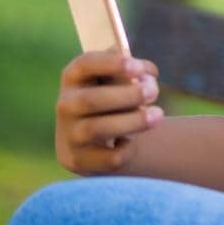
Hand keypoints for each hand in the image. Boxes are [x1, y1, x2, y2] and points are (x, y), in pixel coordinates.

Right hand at [54, 51, 162, 174]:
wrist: (95, 140)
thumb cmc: (114, 98)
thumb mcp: (117, 80)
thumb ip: (132, 74)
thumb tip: (146, 79)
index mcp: (74, 77)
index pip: (85, 64)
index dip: (111, 64)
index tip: (136, 67)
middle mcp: (66, 105)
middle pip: (90, 100)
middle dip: (126, 95)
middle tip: (153, 91)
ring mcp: (69, 135)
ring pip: (97, 129)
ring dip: (132, 121)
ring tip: (158, 115)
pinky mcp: (79, 160)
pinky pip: (107, 158)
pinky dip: (126, 150)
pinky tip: (130, 142)